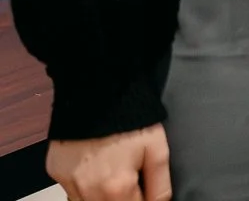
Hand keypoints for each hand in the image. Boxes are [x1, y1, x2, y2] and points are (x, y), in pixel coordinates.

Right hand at [46, 125, 170, 200]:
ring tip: (113, 174)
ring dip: (101, 197)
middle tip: (128, 179)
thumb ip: (159, 185)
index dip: (142, 200)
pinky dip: (84, 187)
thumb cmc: (134, 119)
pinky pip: (71, 190)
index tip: (143, 190)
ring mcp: (68, 183)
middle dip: (121, 198)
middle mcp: (88, 193)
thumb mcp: (158, 149)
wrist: (99, 91)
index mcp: (116, 188)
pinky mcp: (55, 172)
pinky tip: (95, 168)